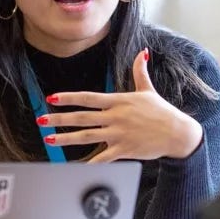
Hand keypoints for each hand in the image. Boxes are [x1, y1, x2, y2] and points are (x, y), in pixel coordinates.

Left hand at [38, 48, 202, 161]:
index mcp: (118, 101)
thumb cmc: (162, 112)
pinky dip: (89, 163)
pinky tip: (75, 167)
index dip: (68, 97)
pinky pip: (103, 157)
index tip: (51, 98)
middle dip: (59, 119)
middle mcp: (115, 116)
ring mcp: (119, 134)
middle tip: (41, 121)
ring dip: (66, 138)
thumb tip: (142, 51)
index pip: (87, 98)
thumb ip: (140, 71)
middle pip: (81, 117)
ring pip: (86, 136)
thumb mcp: (148, 90)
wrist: (178, 133)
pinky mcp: (125, 149)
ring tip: (49, 140)